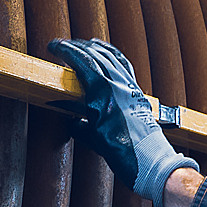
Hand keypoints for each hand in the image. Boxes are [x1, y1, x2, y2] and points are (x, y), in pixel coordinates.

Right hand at [49, 38, 198, 204]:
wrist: (152, 162)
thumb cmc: (124, 153)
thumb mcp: (94, 139)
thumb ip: (81, 127)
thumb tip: (72, 122)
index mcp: (104, 93)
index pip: (82, 61)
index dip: (66, 51)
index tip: (54, 46)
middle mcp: (118, 85)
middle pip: (95, 55)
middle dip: (76, 47)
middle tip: (62, 46)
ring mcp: (130, 87)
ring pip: (111, 57)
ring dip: (94, 48)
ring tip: (82, 45)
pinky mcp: (137, 92)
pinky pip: (124, 65)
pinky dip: (113, 56)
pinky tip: (107, 54)